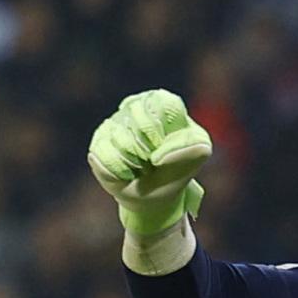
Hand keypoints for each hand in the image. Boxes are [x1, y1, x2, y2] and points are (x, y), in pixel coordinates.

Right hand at [87, 89, 211, 239]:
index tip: (168, 148)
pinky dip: (120, 172)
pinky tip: (126, 174)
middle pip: (141, 124)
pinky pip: (105, 156)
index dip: (165, 132)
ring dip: (136, 164)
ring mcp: (114, 123)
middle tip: (154, 162)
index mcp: (162, 102)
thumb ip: (192, 147)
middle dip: (151, 150)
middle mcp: (135, 106)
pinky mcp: (98, 142)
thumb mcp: (198, 153)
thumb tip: (157, 157)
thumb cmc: (177, 167)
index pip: (163, 105)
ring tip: (141, 168)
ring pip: (122, 141)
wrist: (154, 195)